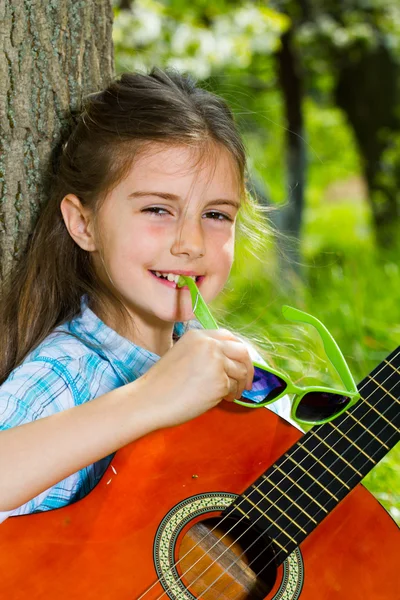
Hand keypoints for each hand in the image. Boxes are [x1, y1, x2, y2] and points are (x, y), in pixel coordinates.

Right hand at [136, 329, 254, 428]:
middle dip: (248, 368)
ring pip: (241, 371)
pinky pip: (233, 387)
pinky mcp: (219, 381)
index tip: (241, 363)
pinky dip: (230, 395)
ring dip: (239, 385)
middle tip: (246, 382)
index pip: (230, 337)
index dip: (239, 352)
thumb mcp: (183, 354)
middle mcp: (209, 344)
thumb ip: (205, 352)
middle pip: (242, 351)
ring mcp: (216, 362)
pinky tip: (220, 400)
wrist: (150, 399)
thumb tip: (232, 361)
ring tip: (229, 394)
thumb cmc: (163, 383)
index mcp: (198, 335)